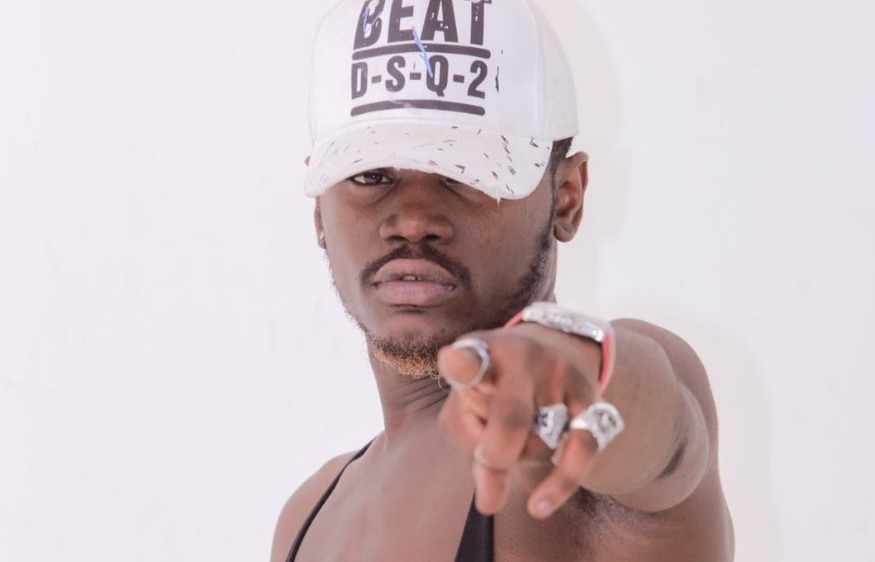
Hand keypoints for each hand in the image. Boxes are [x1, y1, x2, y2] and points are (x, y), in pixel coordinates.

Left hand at [437, 323, 604, 518]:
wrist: (556, 346)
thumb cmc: (497, 387)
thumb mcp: (472, 404)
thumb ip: (473, 449)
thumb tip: (489, 503)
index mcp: (480, 353)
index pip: (471, 361)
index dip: (460, 364)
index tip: (452, 360)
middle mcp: (520, 356)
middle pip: (511, 417)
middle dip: (497, 453)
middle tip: (487, 458)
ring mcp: (558, 372)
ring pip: (542, 441)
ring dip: (525, 457)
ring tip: (517, 437)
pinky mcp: (589, 392)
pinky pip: (582, 448)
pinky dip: (561, 482)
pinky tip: (539, 505)